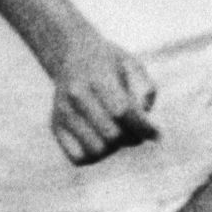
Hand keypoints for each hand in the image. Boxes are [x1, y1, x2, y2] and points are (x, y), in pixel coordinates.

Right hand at [48, 39, 158, 165]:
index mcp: (97, 77)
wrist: (72, 53)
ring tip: (118, 134)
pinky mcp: (55, 126)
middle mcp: (76, 95)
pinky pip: (78, 157)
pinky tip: (102, 142)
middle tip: (137, 131)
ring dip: (114, 148)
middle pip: (112, 134)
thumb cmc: (111, 62)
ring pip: (97, 150)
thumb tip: (144, 122)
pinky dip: (95, 156)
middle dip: (132, 138)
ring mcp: (63, 112)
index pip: (122, 112)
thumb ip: (145, 90)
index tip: (156, 134)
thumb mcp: (133, 65)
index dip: (144, 127)